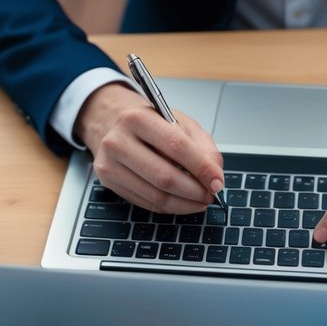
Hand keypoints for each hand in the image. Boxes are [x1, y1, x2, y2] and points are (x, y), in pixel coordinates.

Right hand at [75, 82, 223, 212]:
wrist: (113, 124)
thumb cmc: (151, 124)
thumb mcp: (181, 124)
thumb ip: (203, 147)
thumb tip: (215, 177)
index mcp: (138, 118)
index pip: (176, 146)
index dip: (201, 168)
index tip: (217, 182)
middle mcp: (118, 141)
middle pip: (164, 176)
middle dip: (194, 191)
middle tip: (210, 195)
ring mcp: (110, 164)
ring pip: (156, 195)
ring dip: (185, 204)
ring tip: (200, 201)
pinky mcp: (108, 182)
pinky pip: (146, 203)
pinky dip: (170, 207)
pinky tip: (182, 202)